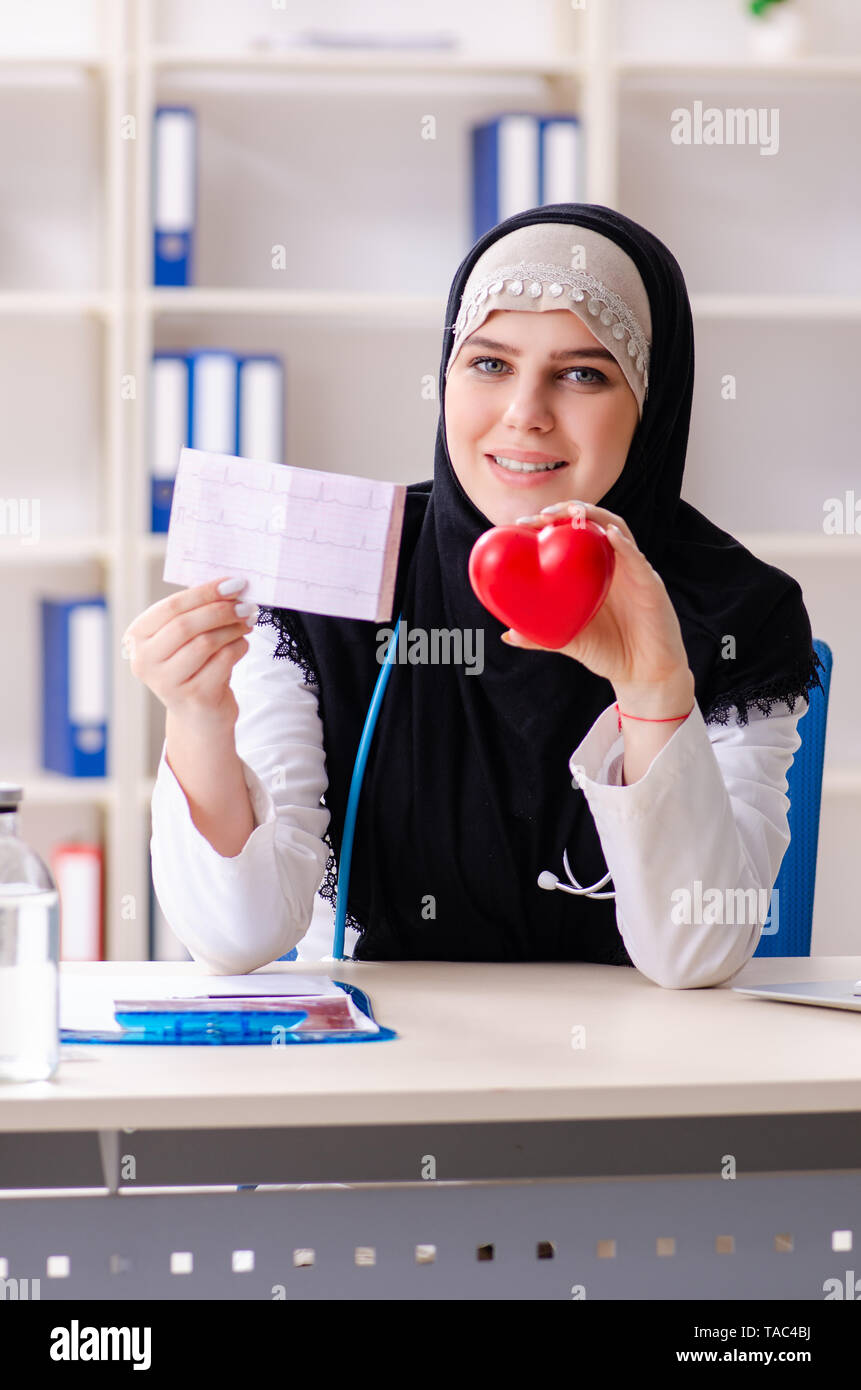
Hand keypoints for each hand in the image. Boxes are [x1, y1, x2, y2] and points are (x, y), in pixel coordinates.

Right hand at [122, 577, 256, 730]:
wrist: (198, 716)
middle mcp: (145, 661)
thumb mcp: (185, 638)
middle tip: (246, 605)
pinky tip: (242, 644)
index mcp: (137, 638)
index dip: (205, 592)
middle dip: (221, 610)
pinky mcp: (195, 697)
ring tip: (247, 623)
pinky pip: (223, 661)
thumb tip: (230, 586)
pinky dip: (238, 647)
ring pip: (206, 643)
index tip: (233, 584)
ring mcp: (168, 683)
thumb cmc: (193, 666)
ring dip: (233, 628)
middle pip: (187, 625)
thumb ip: (197, 612)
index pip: (171, 607)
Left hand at [501, 501, 691, 699]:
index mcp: (594, 571)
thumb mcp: (569, 641)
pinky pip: (638, 560)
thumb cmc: (609, 653)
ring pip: (618, 530)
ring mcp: (634, 572)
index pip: (572, 535)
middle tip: (541, 514)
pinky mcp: (652, 586)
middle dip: (568, 511)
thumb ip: (540, 636)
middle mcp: (614, 564)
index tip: (521, 523)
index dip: (549, 523)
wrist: (643, 676)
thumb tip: (507, 634)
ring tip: (572, 511)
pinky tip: (608, 535)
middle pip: (594, 523)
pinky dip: (624, 545)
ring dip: (596, 516)